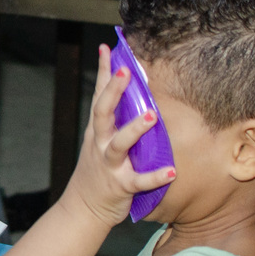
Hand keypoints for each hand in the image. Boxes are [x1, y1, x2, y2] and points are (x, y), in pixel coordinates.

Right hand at [58, 44, 175, 227]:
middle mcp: (101, 144)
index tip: (107, 48)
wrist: (83, 207)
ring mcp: (109, 164)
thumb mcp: (98, 139)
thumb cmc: (96, 169)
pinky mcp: (121, 186)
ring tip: (152, 115)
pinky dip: (154, 177)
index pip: (99, 96)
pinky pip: (139, 181)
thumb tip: (118, 87)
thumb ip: (109, 115)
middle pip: (102, 113)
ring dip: (134, 129)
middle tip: (126, 71)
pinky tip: (171, 171)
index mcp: (98, 131)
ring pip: (119, 144)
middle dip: (113, 91)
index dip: (103, 72)